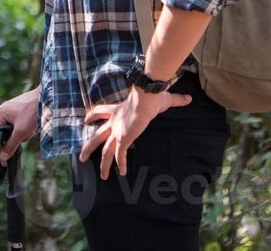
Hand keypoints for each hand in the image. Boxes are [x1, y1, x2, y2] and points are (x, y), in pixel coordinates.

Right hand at [0, 86, 39, 165]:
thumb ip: (11, 146)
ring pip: (17, 129)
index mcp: (0, 113)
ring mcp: (14, 109)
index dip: (3, 146)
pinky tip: (35, 123)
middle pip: (8, 132)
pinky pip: (22, 124)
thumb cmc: (33, 112)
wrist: (49, 98)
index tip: (8, 156)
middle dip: (19, 136)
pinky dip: (29, 126)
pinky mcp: (23, 109)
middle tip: (27, 132)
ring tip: (33, 126)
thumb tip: (2, 158)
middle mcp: (5, 110)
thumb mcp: (21, 132)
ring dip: (26, 132)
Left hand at [77, 87, 192, 178]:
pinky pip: (120, 155)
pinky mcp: (123, 138)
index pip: (101, 111)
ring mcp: (118, 131)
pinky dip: (120, 164)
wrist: (147, 96)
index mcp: (117, 110)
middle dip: (89, 146)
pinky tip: (122, 173)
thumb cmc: (152, 94)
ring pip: (105, 150)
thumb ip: (175, 100)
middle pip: (97, 136)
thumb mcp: (163, 98)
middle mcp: (114, 122)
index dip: (93, 115)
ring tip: (102, 176)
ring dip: (103, 164)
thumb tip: (189, 98)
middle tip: (82, 155)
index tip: (86, 119)